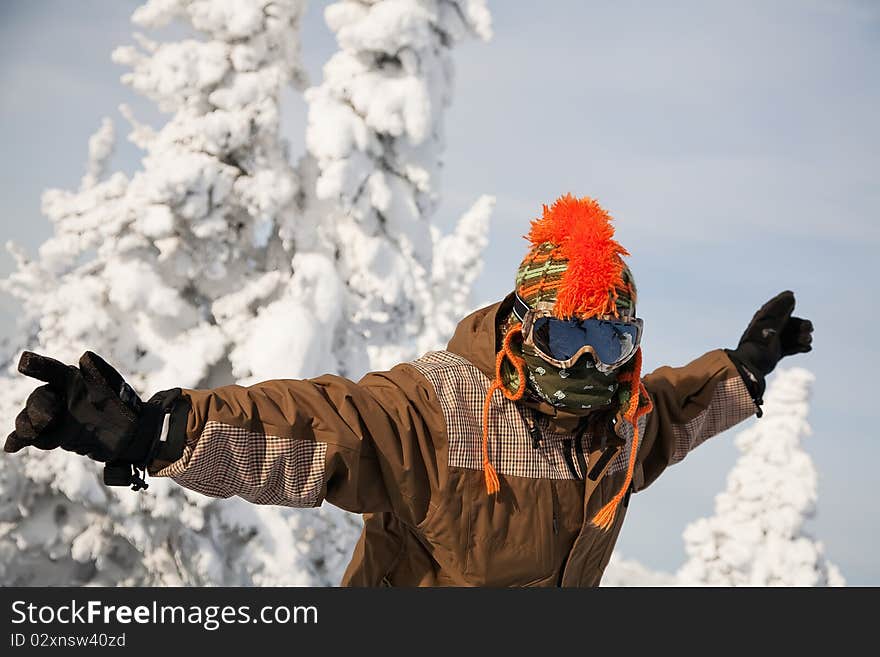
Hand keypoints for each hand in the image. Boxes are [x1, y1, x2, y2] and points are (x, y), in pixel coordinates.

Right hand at [5, 351, 162, 474]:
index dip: (38, 365)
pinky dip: (19, 439)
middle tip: (48, 418)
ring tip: (32, 432)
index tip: (24, 362)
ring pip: (29, 417)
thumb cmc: (124, 406)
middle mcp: (59, 395)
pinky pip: (30, 436)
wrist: (129, 435)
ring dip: (28, 424)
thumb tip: (85, 357)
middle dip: (38, 406)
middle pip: (38, 398)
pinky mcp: (51, 435)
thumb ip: (100, 374)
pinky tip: (11, 446)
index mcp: (72, 379)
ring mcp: (53, 416)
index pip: (51, 370)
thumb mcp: (116, 389)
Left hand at [726, 291, 812, 404]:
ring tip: (807, 341)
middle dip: (801, 325)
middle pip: (789, 323)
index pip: (777, 307)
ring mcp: (772, 342)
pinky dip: (799, 347)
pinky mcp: (775, 353)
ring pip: (792, 336)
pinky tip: (807, 348)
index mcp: (763, 319)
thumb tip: (791, 294)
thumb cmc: (759, 341)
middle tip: (808, 329)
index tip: (794, 300)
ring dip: (802, 337)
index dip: (787, 303)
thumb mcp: (771, 323)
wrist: (751, 364)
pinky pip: (790, 347)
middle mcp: (767, 329)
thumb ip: (781, 309)